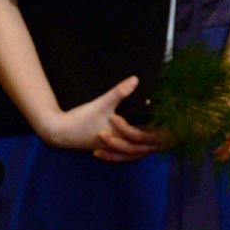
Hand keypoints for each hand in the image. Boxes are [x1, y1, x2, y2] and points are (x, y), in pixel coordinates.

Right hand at [40, 76, 164, 160]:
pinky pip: (124, 150)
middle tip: (170, 129)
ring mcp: (111, 149)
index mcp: (122, 138)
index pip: (146, 136)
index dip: (160, 130)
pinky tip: (134, 139)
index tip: (172, 119)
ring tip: (156, 135)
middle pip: (144, 146)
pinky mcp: (105, 148)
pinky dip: (132, 146)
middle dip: (156, 138)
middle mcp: (119, 146)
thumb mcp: (101, 104)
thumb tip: (135, 80)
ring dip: (145, 144)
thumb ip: (119, 92)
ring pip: (134, 150)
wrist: (57, 132)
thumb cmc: (79, 120)